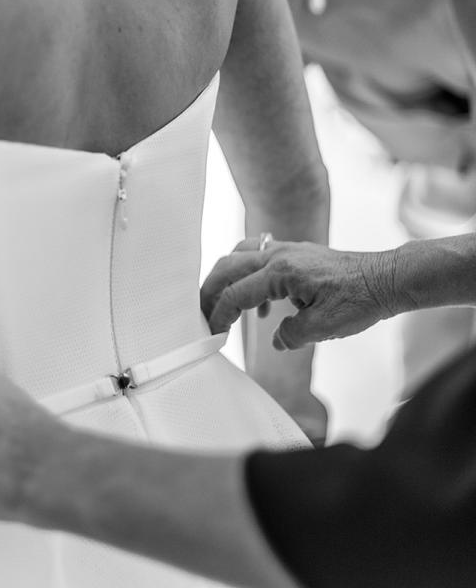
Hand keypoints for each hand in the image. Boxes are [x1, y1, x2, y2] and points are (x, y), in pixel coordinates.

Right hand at [201, 239, 397, 350]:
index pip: (236, 294)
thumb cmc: (361, 300)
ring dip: (227, 278)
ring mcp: (288, 250)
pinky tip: (263, 304)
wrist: (386, 279)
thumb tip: (276, 338)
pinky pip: (260, 257)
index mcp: (281, 273)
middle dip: (210, 290)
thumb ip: (291, 335)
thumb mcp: (323, 328)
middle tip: (200, 312)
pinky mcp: (297, 254)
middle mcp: (280, 255)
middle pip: (228, 266)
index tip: (211, 332)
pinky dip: (249, 275)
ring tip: (223, 304)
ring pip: (241, 255)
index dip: (219, 315)